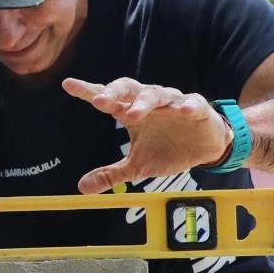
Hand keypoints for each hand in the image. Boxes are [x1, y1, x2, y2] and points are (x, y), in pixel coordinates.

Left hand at [61, 77, 232, 193]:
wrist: (204, 148)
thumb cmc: (167, 150)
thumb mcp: (137, 166)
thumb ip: (111, 174)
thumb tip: (82, 187)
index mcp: (132, 112)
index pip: (109, 99)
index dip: (89, 91)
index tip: (68, 85)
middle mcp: (149, 103)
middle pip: (130, 89)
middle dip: (114, 93)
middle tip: (99, 102)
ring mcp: (173, 103)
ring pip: (156, 94)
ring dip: (144, 103)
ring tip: (132, 115)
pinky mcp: (197, 108)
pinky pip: (192, 103)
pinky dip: (187, 106)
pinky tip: (183, 111)